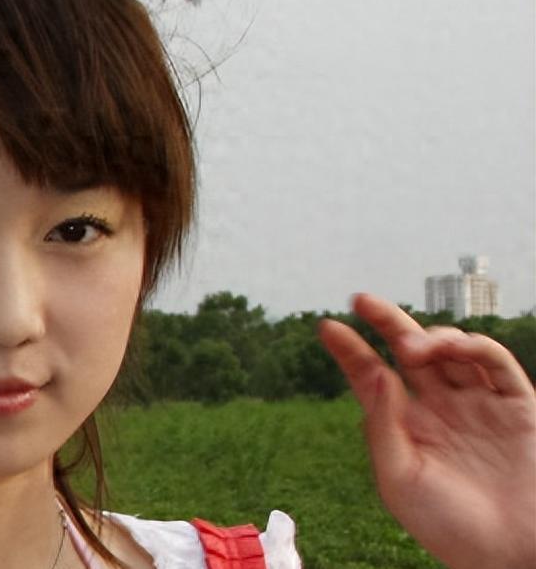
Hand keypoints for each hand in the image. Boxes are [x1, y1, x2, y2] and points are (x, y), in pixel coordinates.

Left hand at [318, 293, 535, 568]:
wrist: (510, 554)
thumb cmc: (448, 525)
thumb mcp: (398, 477)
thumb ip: (383, 423)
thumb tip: (376, 371)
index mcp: (407, 426)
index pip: (372, 376)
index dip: (350, 350)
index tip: (326, 327)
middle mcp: (441, 409)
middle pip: (410, 352)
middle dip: (387, 322)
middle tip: (361, 300)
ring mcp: (479, 405)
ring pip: (452, 350)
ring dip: (429, 336)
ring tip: (412, 346)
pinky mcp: (517, 407)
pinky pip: (496, 364)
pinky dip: (475, 345)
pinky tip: (452, 345)